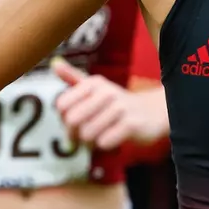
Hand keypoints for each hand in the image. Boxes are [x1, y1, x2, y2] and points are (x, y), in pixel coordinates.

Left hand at [51, 59, 168, 148]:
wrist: (153, 112)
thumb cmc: (117, 103)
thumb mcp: (96, 88)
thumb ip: (73, 77)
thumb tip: (55, 64)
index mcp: (93, 83)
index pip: (62, 106)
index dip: (64, 119)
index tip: (75, 122)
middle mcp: (106, 92)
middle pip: (72, 120)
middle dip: (76, 133)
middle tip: (85, 134)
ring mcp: (121, 107)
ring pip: (88, 134)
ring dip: (92, 141)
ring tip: (102, 135)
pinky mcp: (132, 124)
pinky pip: (104, 142)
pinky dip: (106, 144)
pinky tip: (114, 137)